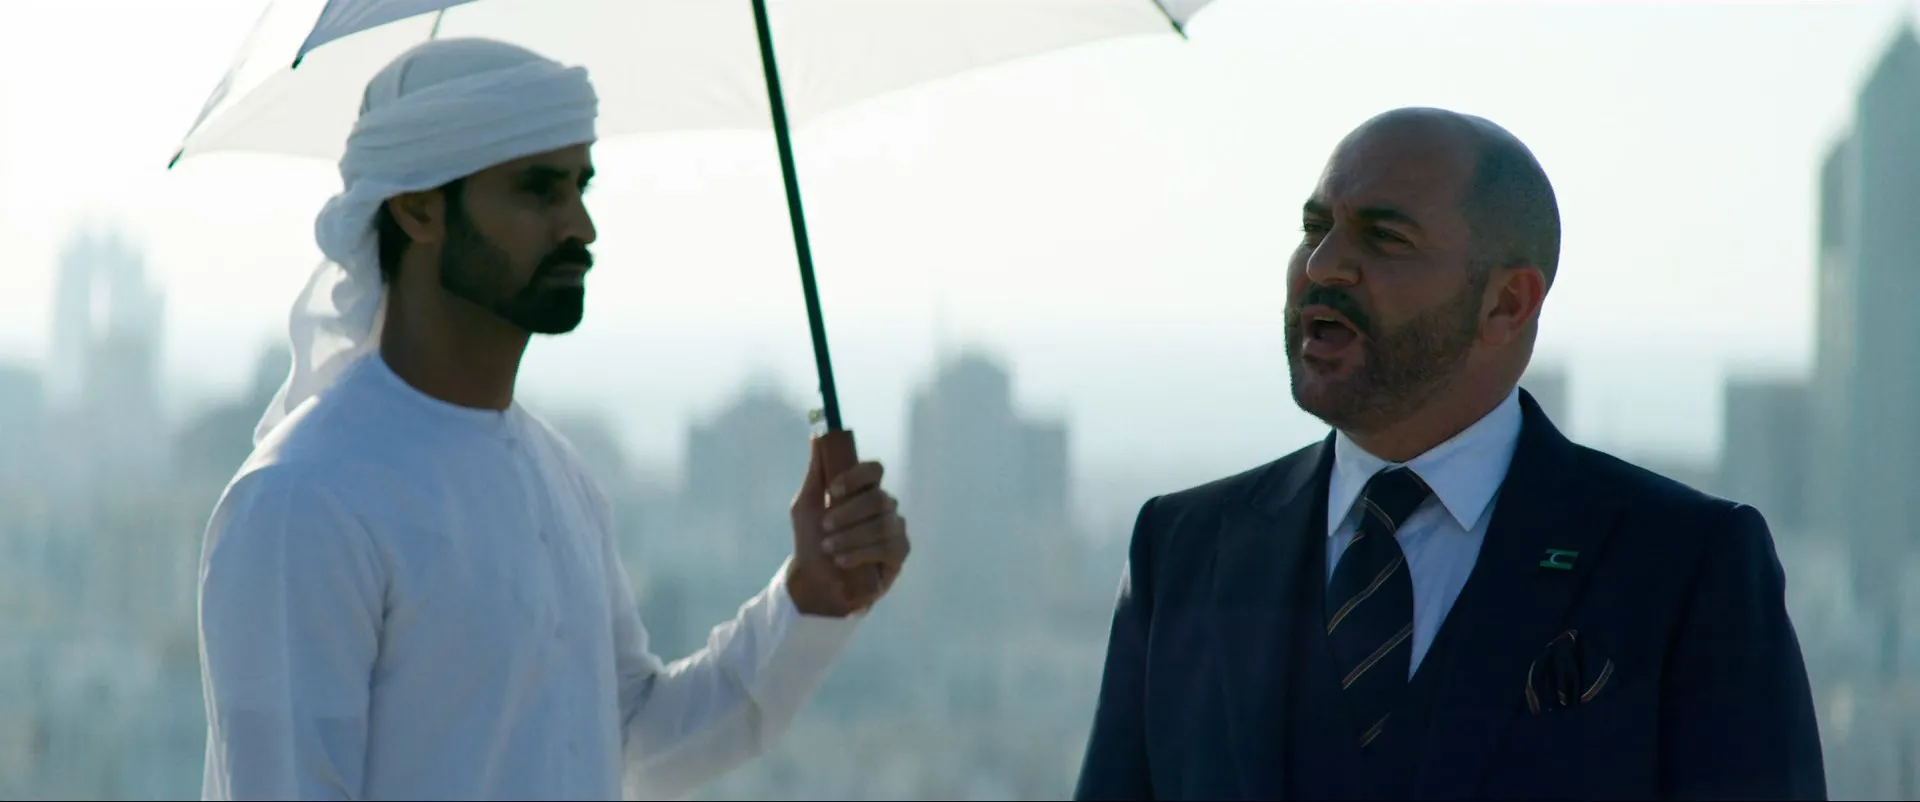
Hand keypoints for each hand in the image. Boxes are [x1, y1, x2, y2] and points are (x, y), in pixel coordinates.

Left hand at [787, 435, 909, 617]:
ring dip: (852, 536)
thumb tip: (817, 434)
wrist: (814, 581)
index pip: (874, 470)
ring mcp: (894, 529)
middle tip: (825, 526)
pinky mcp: (898, 555)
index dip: (857, 477)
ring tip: (829, 548)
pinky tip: (843, 560)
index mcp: (864, 490)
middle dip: (849, 513)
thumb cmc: (811, 539)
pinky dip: (862, 553)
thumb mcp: (806, 504)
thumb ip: (816, 471)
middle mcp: (883, 506)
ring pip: (883, 524)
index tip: (832, 491)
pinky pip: (889, 547)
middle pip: (878, 498)